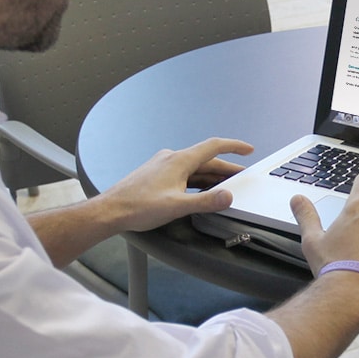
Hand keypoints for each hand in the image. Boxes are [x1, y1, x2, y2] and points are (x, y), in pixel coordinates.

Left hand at [98, 137, 252, 232]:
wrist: (110, 211)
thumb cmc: (139, 207)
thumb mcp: (177, 206)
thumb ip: (206, 202)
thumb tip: (228, 196)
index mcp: (179, 160)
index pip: (213, 146)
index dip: (234, 147)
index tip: (248, 150)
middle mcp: (172, 158)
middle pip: (206, 160)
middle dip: (226, 168)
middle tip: (242, 177)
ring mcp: (163, 165)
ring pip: (194, 167)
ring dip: (211, 176)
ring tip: (225, 186)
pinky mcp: (157, 174)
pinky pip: (184, 173)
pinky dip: (197, 180)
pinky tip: (200, 191)